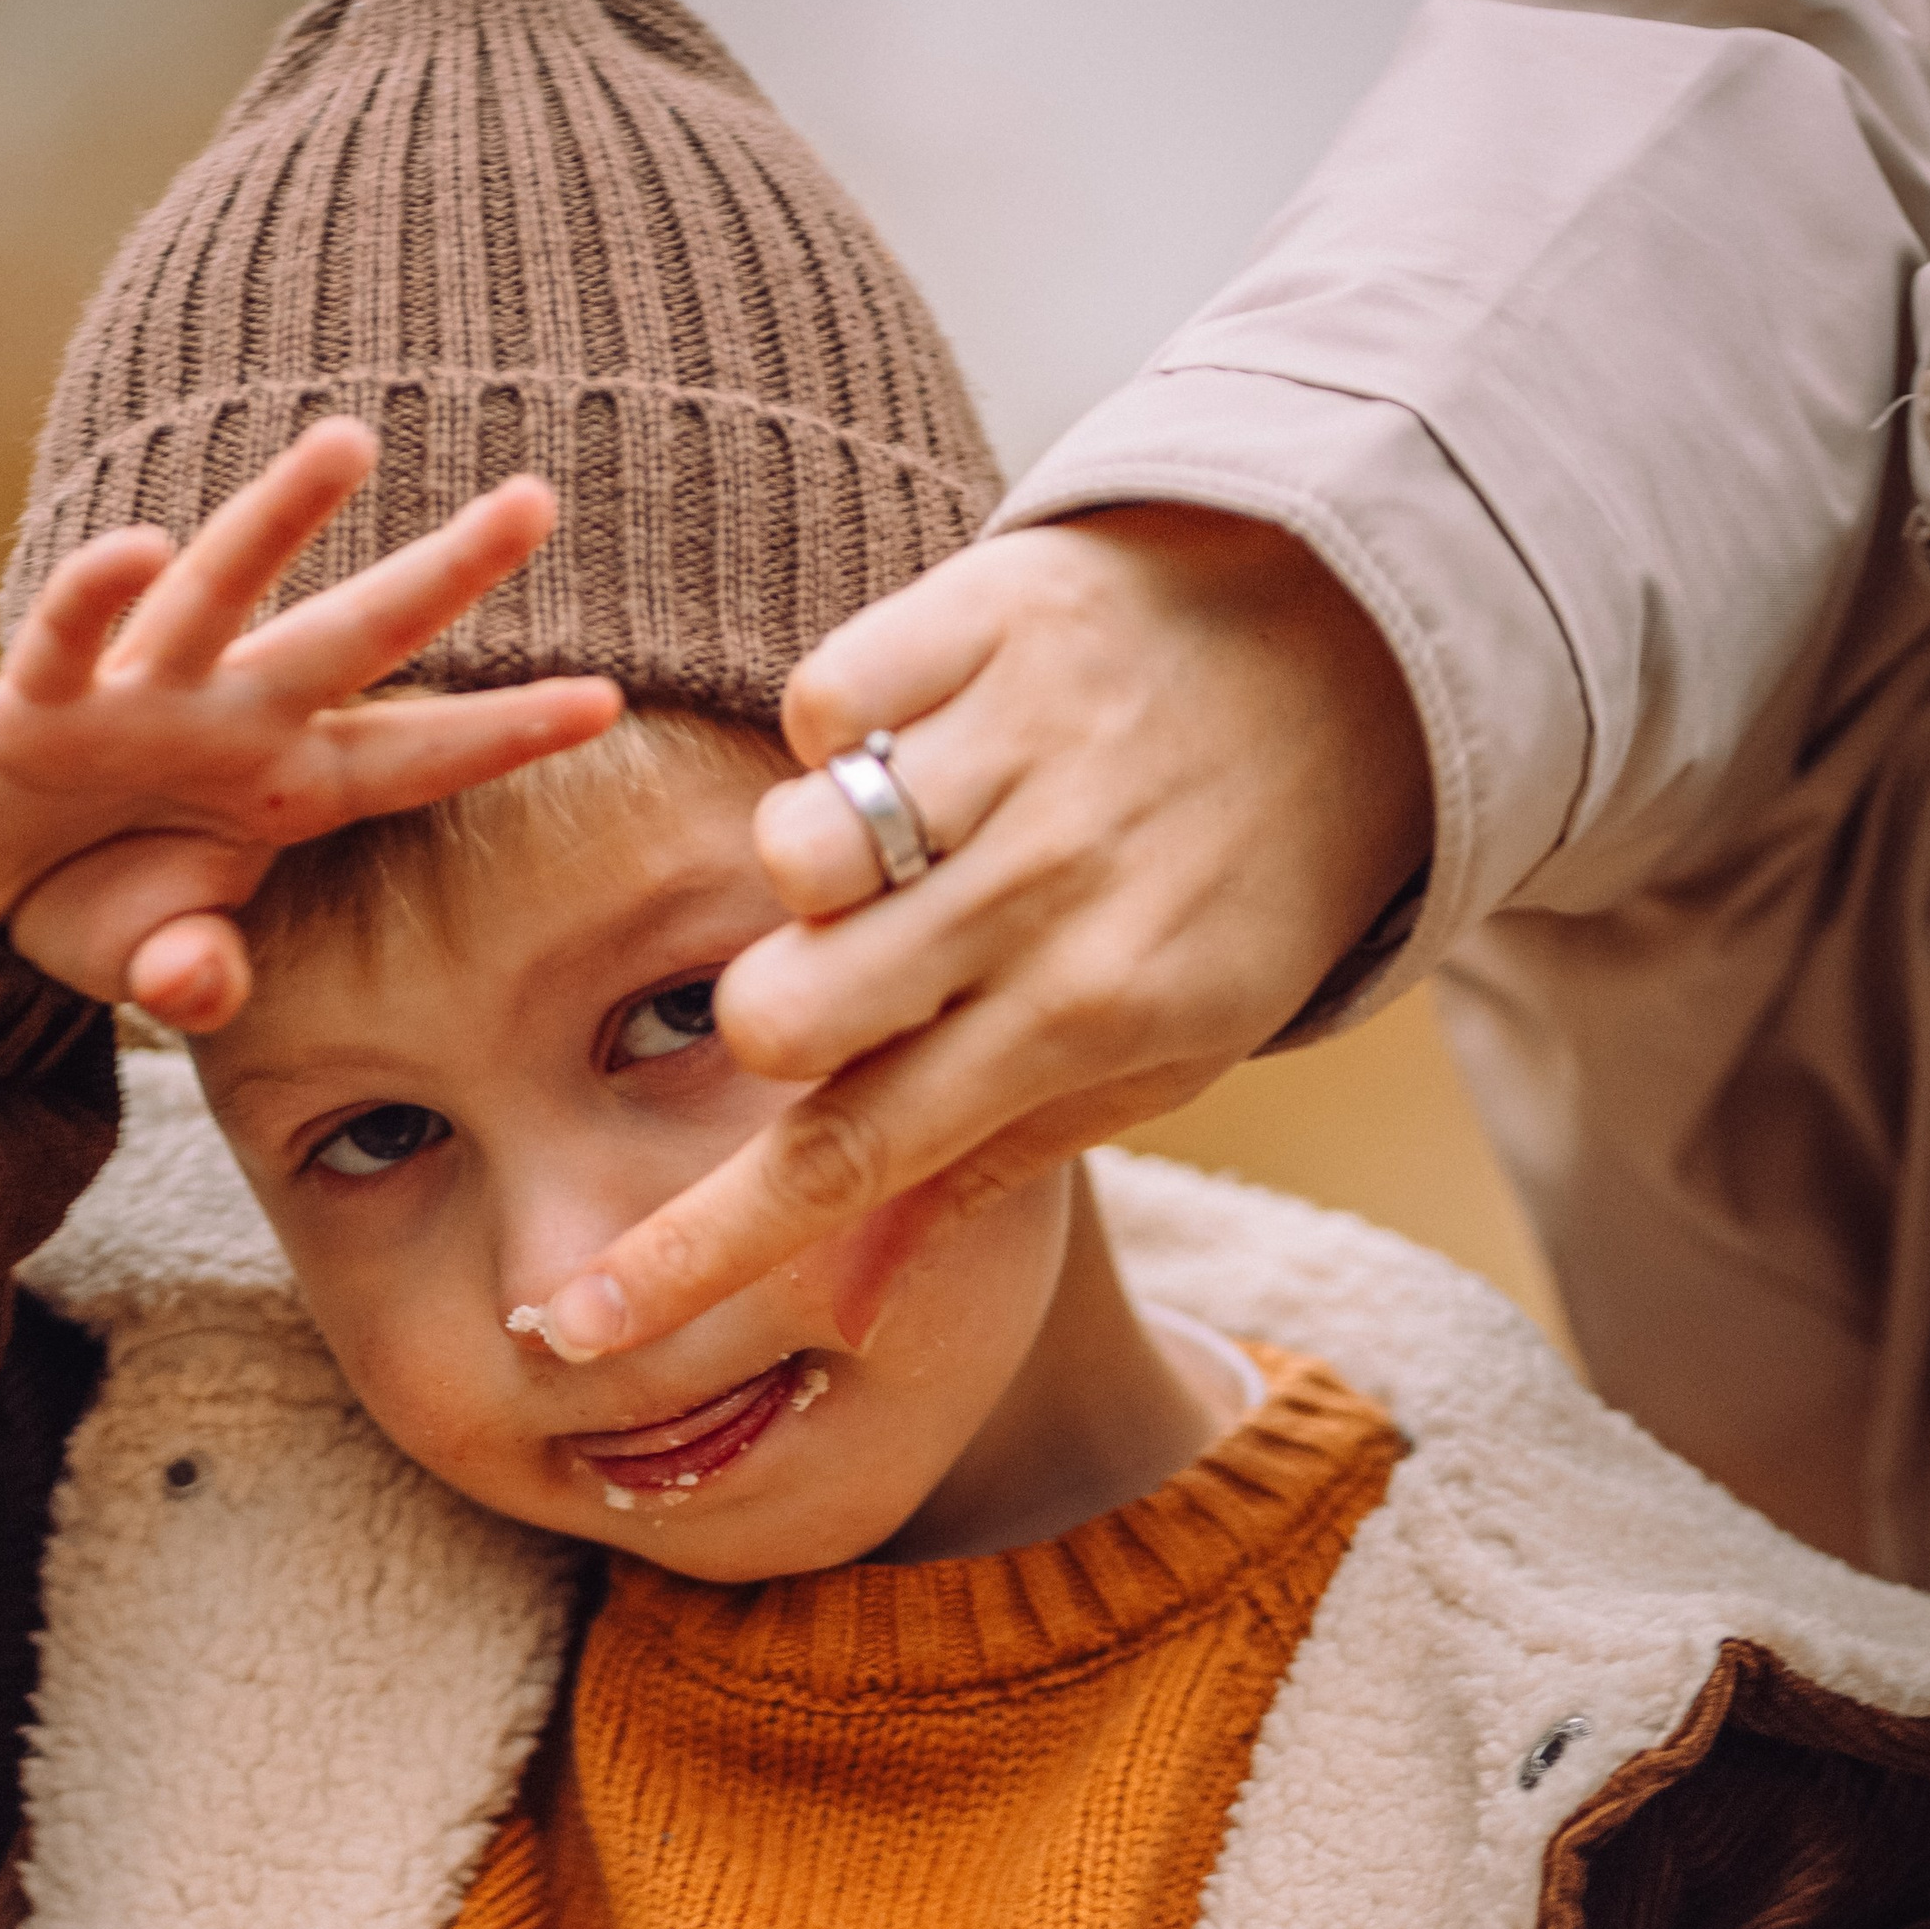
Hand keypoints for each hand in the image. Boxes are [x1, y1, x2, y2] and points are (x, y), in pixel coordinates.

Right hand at [0, 419, 622, 1029]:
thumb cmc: (95, 900)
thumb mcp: (161, 963)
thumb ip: (196, 977)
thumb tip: (199, 981)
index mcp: (288, 784)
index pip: (418, 756)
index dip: (505, 732)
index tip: (607, 698)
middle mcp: (233, 720)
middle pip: (357, 635)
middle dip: (444, 573)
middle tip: (537, 500)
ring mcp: (141, 699)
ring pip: (224, 590)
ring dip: (280, 517)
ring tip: (351, 443)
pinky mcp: (39, 701)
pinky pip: (72, 638)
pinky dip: (100, 594)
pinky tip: (143, 547)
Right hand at [518, 506, 1430, 1362]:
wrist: (1353, 652)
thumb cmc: (1226, 892)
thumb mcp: (1149, 1055)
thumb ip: (981, 1165)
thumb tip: (842, 1306)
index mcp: (1094, 1021)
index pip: (849, 1163)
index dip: (698, 1251)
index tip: (576, 1320)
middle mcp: (1057, 891)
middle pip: (775, 1013)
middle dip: (778, 1017)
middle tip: (869, 977)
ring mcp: (1025, 745)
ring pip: (788, 857)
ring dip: (819, 869)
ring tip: (916, 844)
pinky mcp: (991, 609)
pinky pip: (820, 701)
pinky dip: (848, 729)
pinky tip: (933, 738)